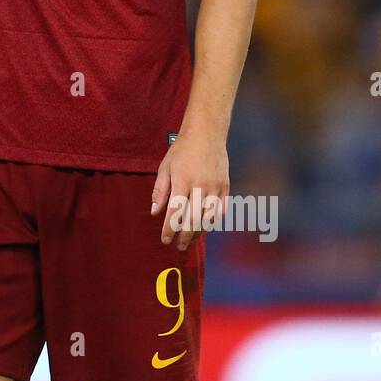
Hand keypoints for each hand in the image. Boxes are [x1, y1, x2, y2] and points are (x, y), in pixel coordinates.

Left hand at [152, 132, 229, 250]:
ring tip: (189, 240)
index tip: (165, 240)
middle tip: (178, 246)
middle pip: (193, 220)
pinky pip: (221, 211)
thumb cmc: (182, 151)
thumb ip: (159, 191)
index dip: (169, 229)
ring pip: (208, 218)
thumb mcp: (165, 167)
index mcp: (182, 180)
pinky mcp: (226, 187)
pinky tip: (204, 227)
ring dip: (198, 233)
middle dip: (184, 237)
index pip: (175, 212)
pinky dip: (212, 222)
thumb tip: (155, 213)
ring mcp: (215, 187)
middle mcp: (200, 185)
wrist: (207, 134)